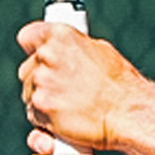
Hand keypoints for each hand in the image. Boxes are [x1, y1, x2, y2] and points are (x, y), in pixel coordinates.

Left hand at [17, 21, 137, 150]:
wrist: (129, 113)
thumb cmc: (121, 86)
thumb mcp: (100, 52)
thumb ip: (74, 48)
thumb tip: (64, 50)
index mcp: (61, 35)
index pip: (27, 37)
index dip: (33, 49)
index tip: (38, 57)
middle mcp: (48, 54)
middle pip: (26, 69)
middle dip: (39, 80)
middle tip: (61, 90)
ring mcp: (42, 81)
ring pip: (29, 93)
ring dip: (43, 101)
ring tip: (69, 107)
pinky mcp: (41, 105)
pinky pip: (33, 114)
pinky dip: (45, 119)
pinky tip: (66, 119)